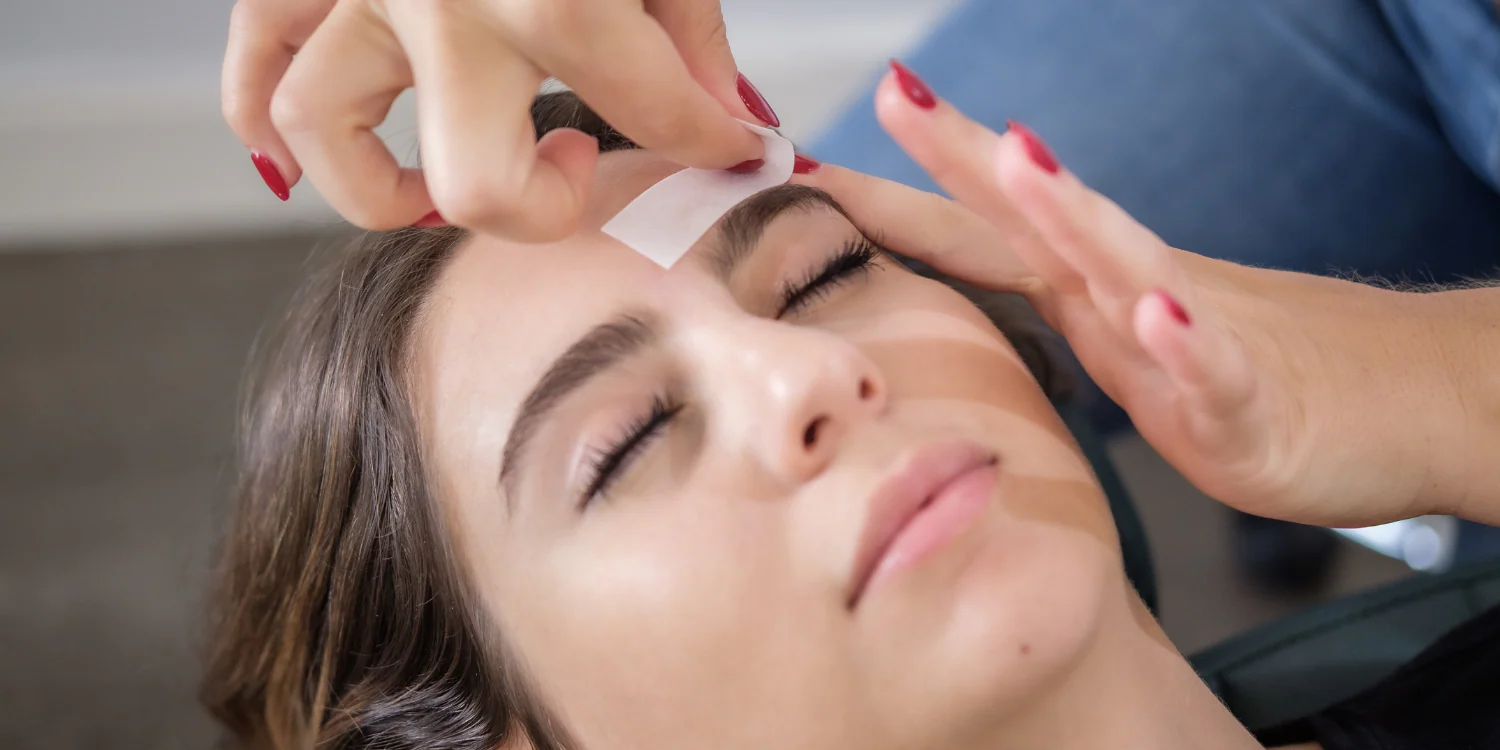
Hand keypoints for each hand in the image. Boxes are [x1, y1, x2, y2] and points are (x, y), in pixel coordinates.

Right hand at [222, 0, 768, 239]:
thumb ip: (688, 22)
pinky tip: (300, 159)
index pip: (659, 111)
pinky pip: (255, 58)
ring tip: (449, 185)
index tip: (731, 145)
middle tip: (584, 165)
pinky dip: (266, 119)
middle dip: (547, 204)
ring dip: (386, 189)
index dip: (711, 141)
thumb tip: (713, 113)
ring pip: (321, 130)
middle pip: (477, 185)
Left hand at [803, 62, 1475, 527]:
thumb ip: (1050, 306)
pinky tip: (1155, 313)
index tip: (808, 164)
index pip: (981, 231)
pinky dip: (1184, 341)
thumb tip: (960, 285)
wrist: (1393, 400)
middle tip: (896, 94)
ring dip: (1070, 212)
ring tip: (1021, 157)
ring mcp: (1188, 341)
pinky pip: (1213, 369)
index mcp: (1088, 289)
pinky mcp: (1249, 404)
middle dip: (963, 156)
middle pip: (1039, 217)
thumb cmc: (1248, 370)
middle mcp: (1128, 297)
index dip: (897, 196)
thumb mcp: (1122, 339)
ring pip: (1128, 267)